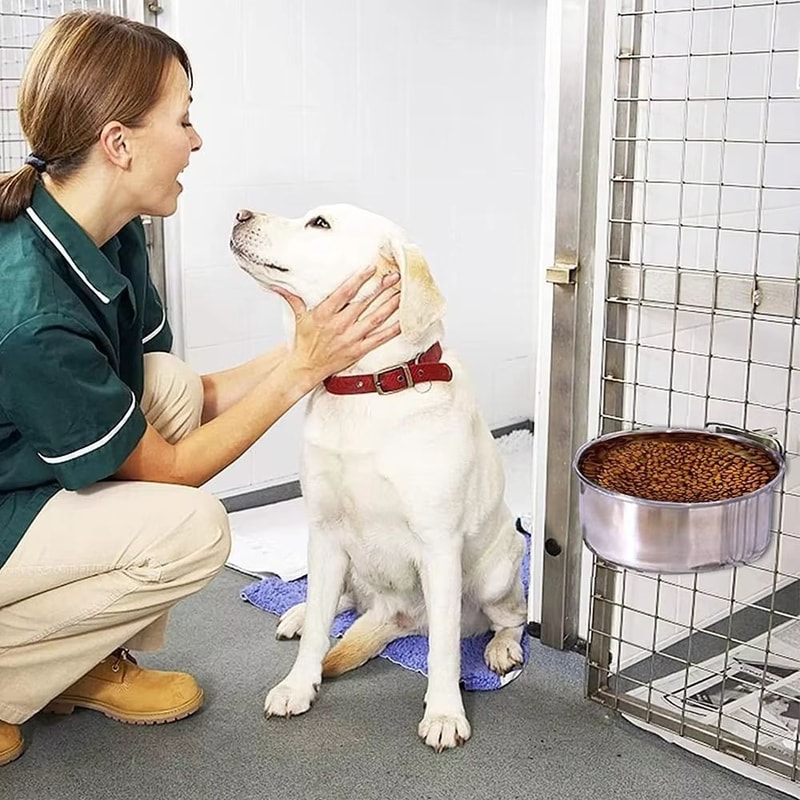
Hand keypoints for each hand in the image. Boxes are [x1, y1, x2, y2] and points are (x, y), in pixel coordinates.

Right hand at [270, 267, 400, 384]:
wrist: (306, 367)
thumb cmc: (304, 341)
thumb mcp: (298, 317)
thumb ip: (292, 298)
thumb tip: (277, 284)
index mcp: (324, 313)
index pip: (344, 293)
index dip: (359, 279)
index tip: (372, 268)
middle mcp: (338, 325)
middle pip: (364, 303)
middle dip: (381, 288)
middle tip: (395, 275)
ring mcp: (349, 338)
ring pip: (375, 319)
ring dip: (390, 305)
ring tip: (402, 292)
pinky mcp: (357, 351)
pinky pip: (378, 339)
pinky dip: (392, 330)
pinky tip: (403, 321)